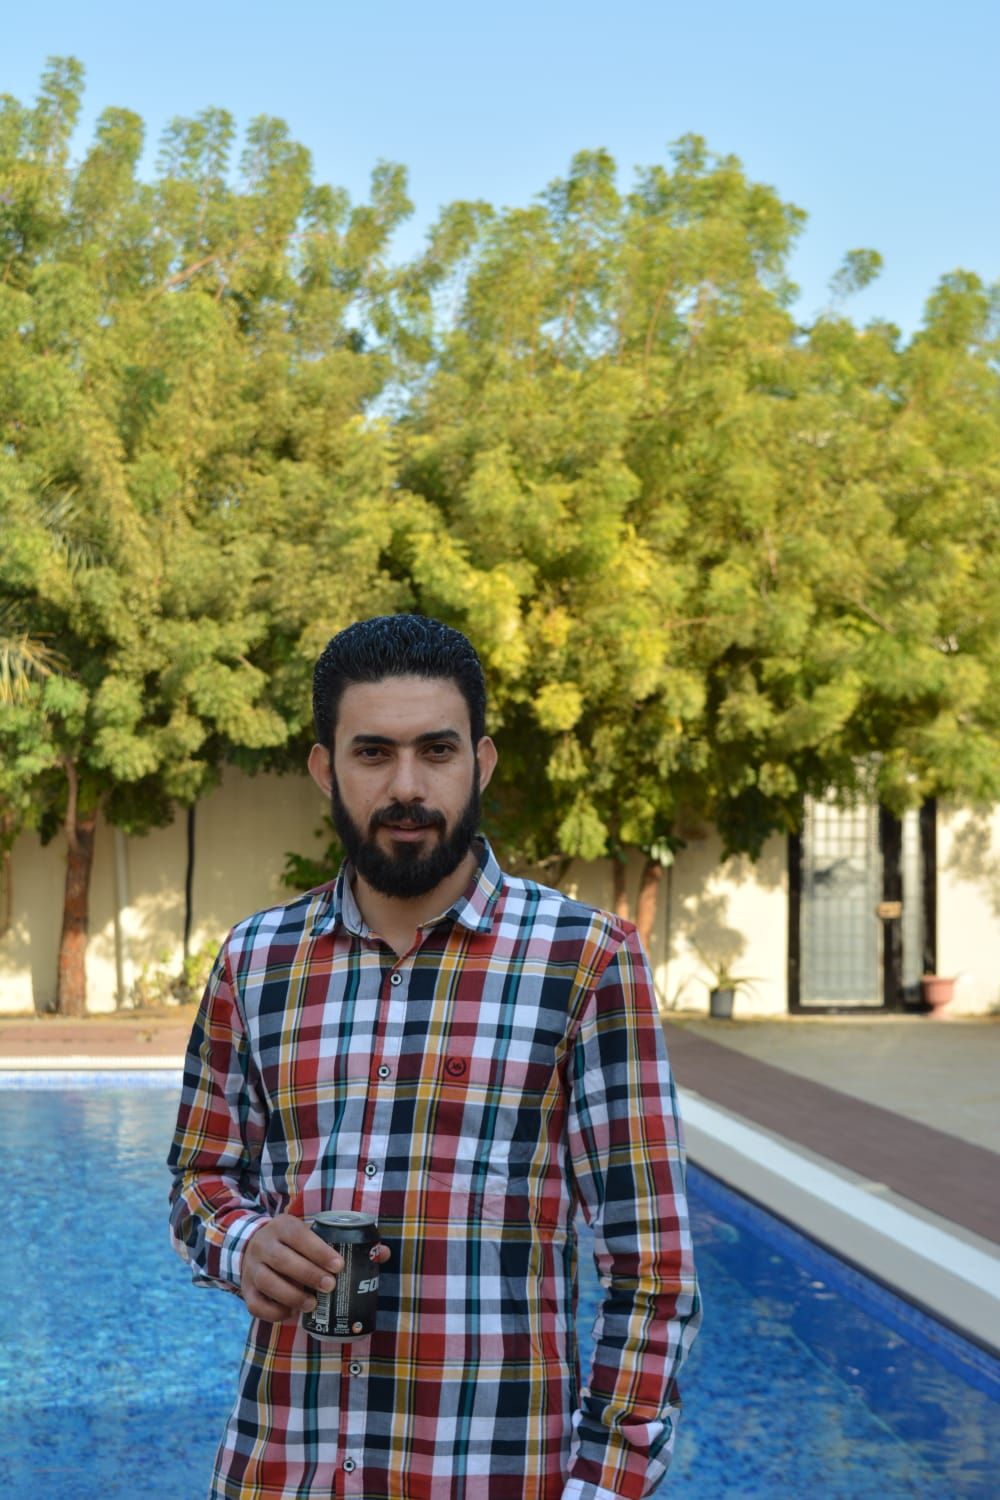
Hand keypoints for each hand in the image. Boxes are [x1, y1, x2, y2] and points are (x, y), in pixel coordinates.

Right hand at [240, 1213, 390, 1321]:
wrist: (255, 1246)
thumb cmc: (296, 1243)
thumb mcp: (313, 1233)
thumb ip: (345, 1242)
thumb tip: (383, 1253)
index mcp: (283, 1226)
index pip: (300, 1235)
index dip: (319, 1251)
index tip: (339, 1265)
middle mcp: (264, 1244)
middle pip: (283, 1260)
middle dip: (308, 1274)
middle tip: (330, 1286)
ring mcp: (252, 1268)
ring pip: (267, 1281)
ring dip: (291, 1295)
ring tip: (313, 1304)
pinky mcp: (246, 1289)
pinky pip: (256, 1304)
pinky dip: (274, 1312)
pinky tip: (292, 1313)